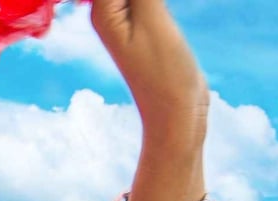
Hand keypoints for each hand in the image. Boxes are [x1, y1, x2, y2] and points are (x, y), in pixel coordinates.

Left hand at [91, 0, 206, 142]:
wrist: (176, 112)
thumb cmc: (164, 71)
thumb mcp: (152, 18)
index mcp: (101, 10)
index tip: (151, 4)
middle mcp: (107, 12)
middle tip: (155, 10)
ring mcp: (126, 17)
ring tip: (159, 11)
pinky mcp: (145, 20)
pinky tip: (161, 5)